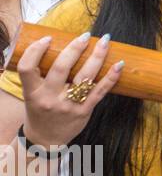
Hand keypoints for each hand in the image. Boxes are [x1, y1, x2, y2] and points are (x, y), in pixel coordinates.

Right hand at [18, 33, 123, 147]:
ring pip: (84, 77)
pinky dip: (111, 77)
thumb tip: (58, 46)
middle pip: (61, 68)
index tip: (48, 38)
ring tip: (105, 41)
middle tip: (85, 35)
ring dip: (96, 57)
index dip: (36, 51)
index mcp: (32, 93)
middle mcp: (49, 98)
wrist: (46, 140)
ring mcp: (68, 105)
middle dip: (74, 49)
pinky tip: (119, 64)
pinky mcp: (84, 111)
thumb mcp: (32, 95)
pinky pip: (100, 91)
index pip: (27, 68)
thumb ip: (41, 76)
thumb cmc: (40, 111)